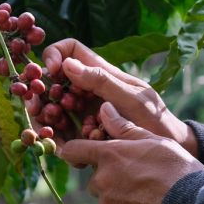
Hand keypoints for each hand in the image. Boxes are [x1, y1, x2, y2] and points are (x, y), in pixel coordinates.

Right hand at [42, 39, 197, 155]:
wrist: (166, 149)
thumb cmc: (155, 119)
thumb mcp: (132, 98)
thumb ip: (102, 81)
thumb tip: (67, 65)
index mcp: (100, 72)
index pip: (69, 49)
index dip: (54, 55)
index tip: (52, 72)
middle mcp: (86, 90)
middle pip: (52, 83)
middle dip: (39, 95)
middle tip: (37, 110)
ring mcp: (82, 112)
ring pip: (51, 111)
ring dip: (46, 124)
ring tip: (52, 138)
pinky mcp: (82, 134)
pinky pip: (62, 136)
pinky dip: (60, 145)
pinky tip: (69, 154)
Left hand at [60, 103, 203, 203]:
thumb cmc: (178, 171)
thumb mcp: (155, 141)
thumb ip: (124, 127)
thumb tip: (104, 108)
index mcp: (110, 155)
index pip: (73, 150)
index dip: (77, 151)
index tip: (84, 154)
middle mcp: (102, 180)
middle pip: (94, 178)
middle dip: (108, 177)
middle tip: (137, 179)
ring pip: (104, 199)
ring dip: (118, 197)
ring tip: (147, 197)